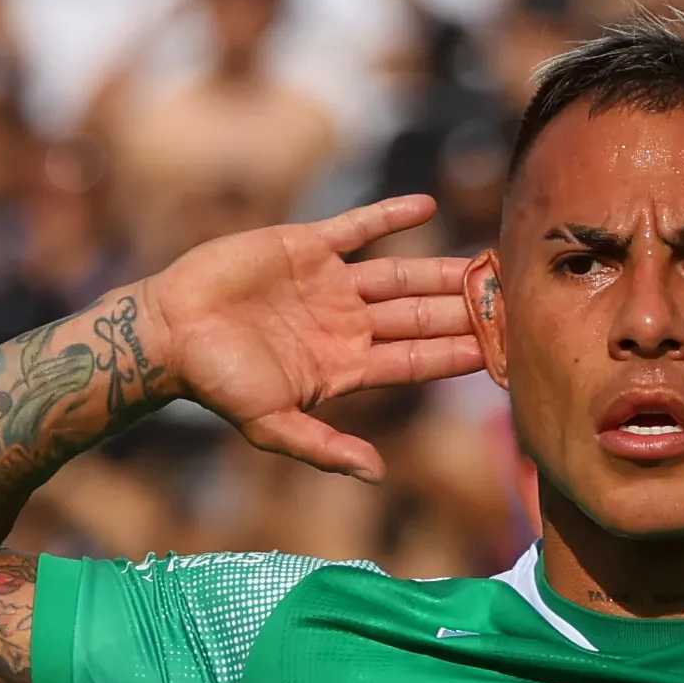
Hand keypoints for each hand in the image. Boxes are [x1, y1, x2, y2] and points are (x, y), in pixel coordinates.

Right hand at [135, 195, 479, 481]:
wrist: (170, 333)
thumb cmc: (218, 384)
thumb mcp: (272, 425)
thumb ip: (324, 449)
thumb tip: (376, 475)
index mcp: (347, 367)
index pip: (418, 361)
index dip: (460, 354)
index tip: (503, 351)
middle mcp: (348, 325)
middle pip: (421, 317)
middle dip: (464, 311)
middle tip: (513, 301)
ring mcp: (331, 285)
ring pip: (401, 275)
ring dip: (441, 269)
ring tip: (484, 261)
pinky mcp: (308, 246)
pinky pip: (358, 228)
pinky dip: (391, 216)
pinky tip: (427, 207)